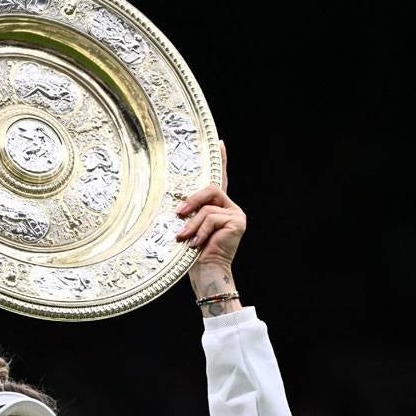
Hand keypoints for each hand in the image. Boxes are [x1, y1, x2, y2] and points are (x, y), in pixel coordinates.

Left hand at [175, 141, 244, 271]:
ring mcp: (237, 215)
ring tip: (183, 238)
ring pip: (208, 208)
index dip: (220, 161)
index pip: (220, 180)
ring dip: (192, 224)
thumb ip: (189, 211)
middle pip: (211, 189)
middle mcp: (231, 208)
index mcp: (220, 207)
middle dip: (192, 200)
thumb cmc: (193, 253)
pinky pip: (212, 217)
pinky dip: (200, 231)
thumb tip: (177, 202)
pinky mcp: (238, 222)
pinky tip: (196, 244)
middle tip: (178, 213)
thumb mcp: (188, 226)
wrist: (206, 272)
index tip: (219, 143)